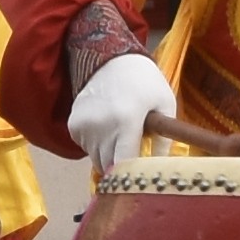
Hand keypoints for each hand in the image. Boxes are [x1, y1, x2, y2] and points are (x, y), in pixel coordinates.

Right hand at [66, 52, 176, 170]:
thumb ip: (164, 142)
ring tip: (120, 136)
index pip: (124, 165)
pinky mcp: (74, 126)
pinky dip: (97, 146)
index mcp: (126, 121)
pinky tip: (106, 128)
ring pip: (97, 160)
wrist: (111, 60)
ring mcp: (84, 126)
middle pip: (109, 166)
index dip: (132, 176)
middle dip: (122, 167)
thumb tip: (161, 173)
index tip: (140, 179)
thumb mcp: (165, 106)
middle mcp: (101, 126)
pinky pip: (86, 149)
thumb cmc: (145, 83)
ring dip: (109, 156)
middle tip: (134, 154)